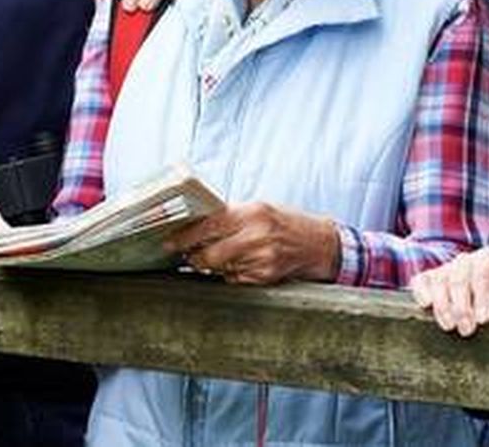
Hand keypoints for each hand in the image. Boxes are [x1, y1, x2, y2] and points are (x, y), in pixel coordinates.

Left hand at [165, 202, 338, 285]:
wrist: (320, 244)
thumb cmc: (287, 223)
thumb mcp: (259, 209)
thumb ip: (230, 216)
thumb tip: (194, 225)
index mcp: (252, 213)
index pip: (207, 226)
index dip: (184, 237)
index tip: (169, 242)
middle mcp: (256, 236)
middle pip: (209, 254)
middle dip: (193, 257)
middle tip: (186, 256)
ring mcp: (261, 259)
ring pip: (220, 269)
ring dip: (213, 266)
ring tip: (222, 256)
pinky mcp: (265, 277)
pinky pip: (235, 279)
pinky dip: (232, 274)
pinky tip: (242, 264)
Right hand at [410, 247, 488, 336]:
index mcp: (486, 258)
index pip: (482, 272)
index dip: (482, 296)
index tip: (483, 319)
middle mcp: (464, 260)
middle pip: (459, 279)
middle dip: (462, 307)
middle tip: (467, 330)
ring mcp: (445, 269)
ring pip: (440, 281)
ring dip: (444, 306)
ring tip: (449, 326)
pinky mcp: (428, 279)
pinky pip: (420, 281)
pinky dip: (421, 292)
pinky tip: (426, 306)